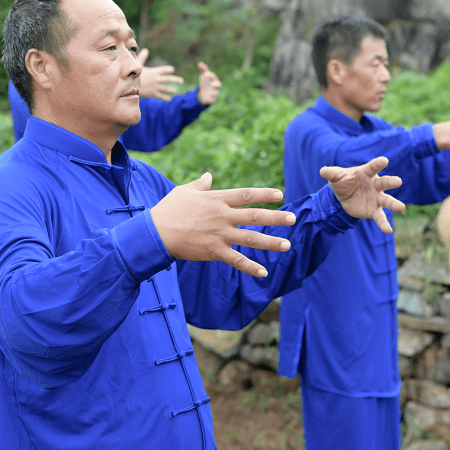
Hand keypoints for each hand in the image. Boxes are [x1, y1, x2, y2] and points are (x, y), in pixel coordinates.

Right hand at [137, 48, 182, 100]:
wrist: (130, 85)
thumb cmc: (133, 74)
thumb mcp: (138, 64)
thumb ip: (143, 57)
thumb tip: (146, 50)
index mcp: (154, 72)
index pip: (164, 70)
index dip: (169, 69)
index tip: (172, 70)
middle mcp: (157, 79)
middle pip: (169, 79)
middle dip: (176, 80)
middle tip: (182, 81)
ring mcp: (156, 87)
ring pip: (166, 89)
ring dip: (172, 90)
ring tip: (176, 91)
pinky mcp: (153, 94)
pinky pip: (161, 96)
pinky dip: (165, 97)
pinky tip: (169, 99)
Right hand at [150, 173, 295, 277]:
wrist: (156, 232)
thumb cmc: (168, 210)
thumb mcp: (185, 192)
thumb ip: (200, 185)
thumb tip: (208, 176)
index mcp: (217, 200)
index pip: (246, 195)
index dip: (264, 194)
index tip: (279, 195)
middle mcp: (222, 216)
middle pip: (255, 216)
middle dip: (276, 218)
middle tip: (293, 218)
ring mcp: (220, 234)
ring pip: (251, 238)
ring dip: (271, 242)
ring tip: (287, 245)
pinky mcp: (214, 251)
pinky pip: (236, 260)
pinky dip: (250, 267)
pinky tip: (264, 272)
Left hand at [196, 61, 220, 105]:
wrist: (204, 92)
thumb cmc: (205, 82)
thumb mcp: (203, 76)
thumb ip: (203, 70)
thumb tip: (200, 63)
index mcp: (214, 80)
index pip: (214, 77)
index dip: (211, 76)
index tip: (206, 74)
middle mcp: (215, 86)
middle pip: (218, 85)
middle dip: (216, 84)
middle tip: (211, 84)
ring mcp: (214, 93)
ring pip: (216, 93)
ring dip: (213, 93)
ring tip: (210, 93)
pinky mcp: (212, 99)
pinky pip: (212, 100)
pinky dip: (209, 100)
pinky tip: (205, 100)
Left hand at [320, 156, 404, 233]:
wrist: (344, 198)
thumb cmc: (343, 182)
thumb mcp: (336, 177)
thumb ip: (331, 173)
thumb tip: (322, 171)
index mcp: (366, 173)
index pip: (373, 167)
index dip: (378, 164)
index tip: (384, 160)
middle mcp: (375, 185)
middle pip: (384, 183)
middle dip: (391, 182)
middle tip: (398, 181)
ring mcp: (376, 198)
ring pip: (386, 200)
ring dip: (393, 204)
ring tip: (401, 207)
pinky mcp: (374, 210)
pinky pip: (380, 217)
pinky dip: (384, 224)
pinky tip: (388, 230)